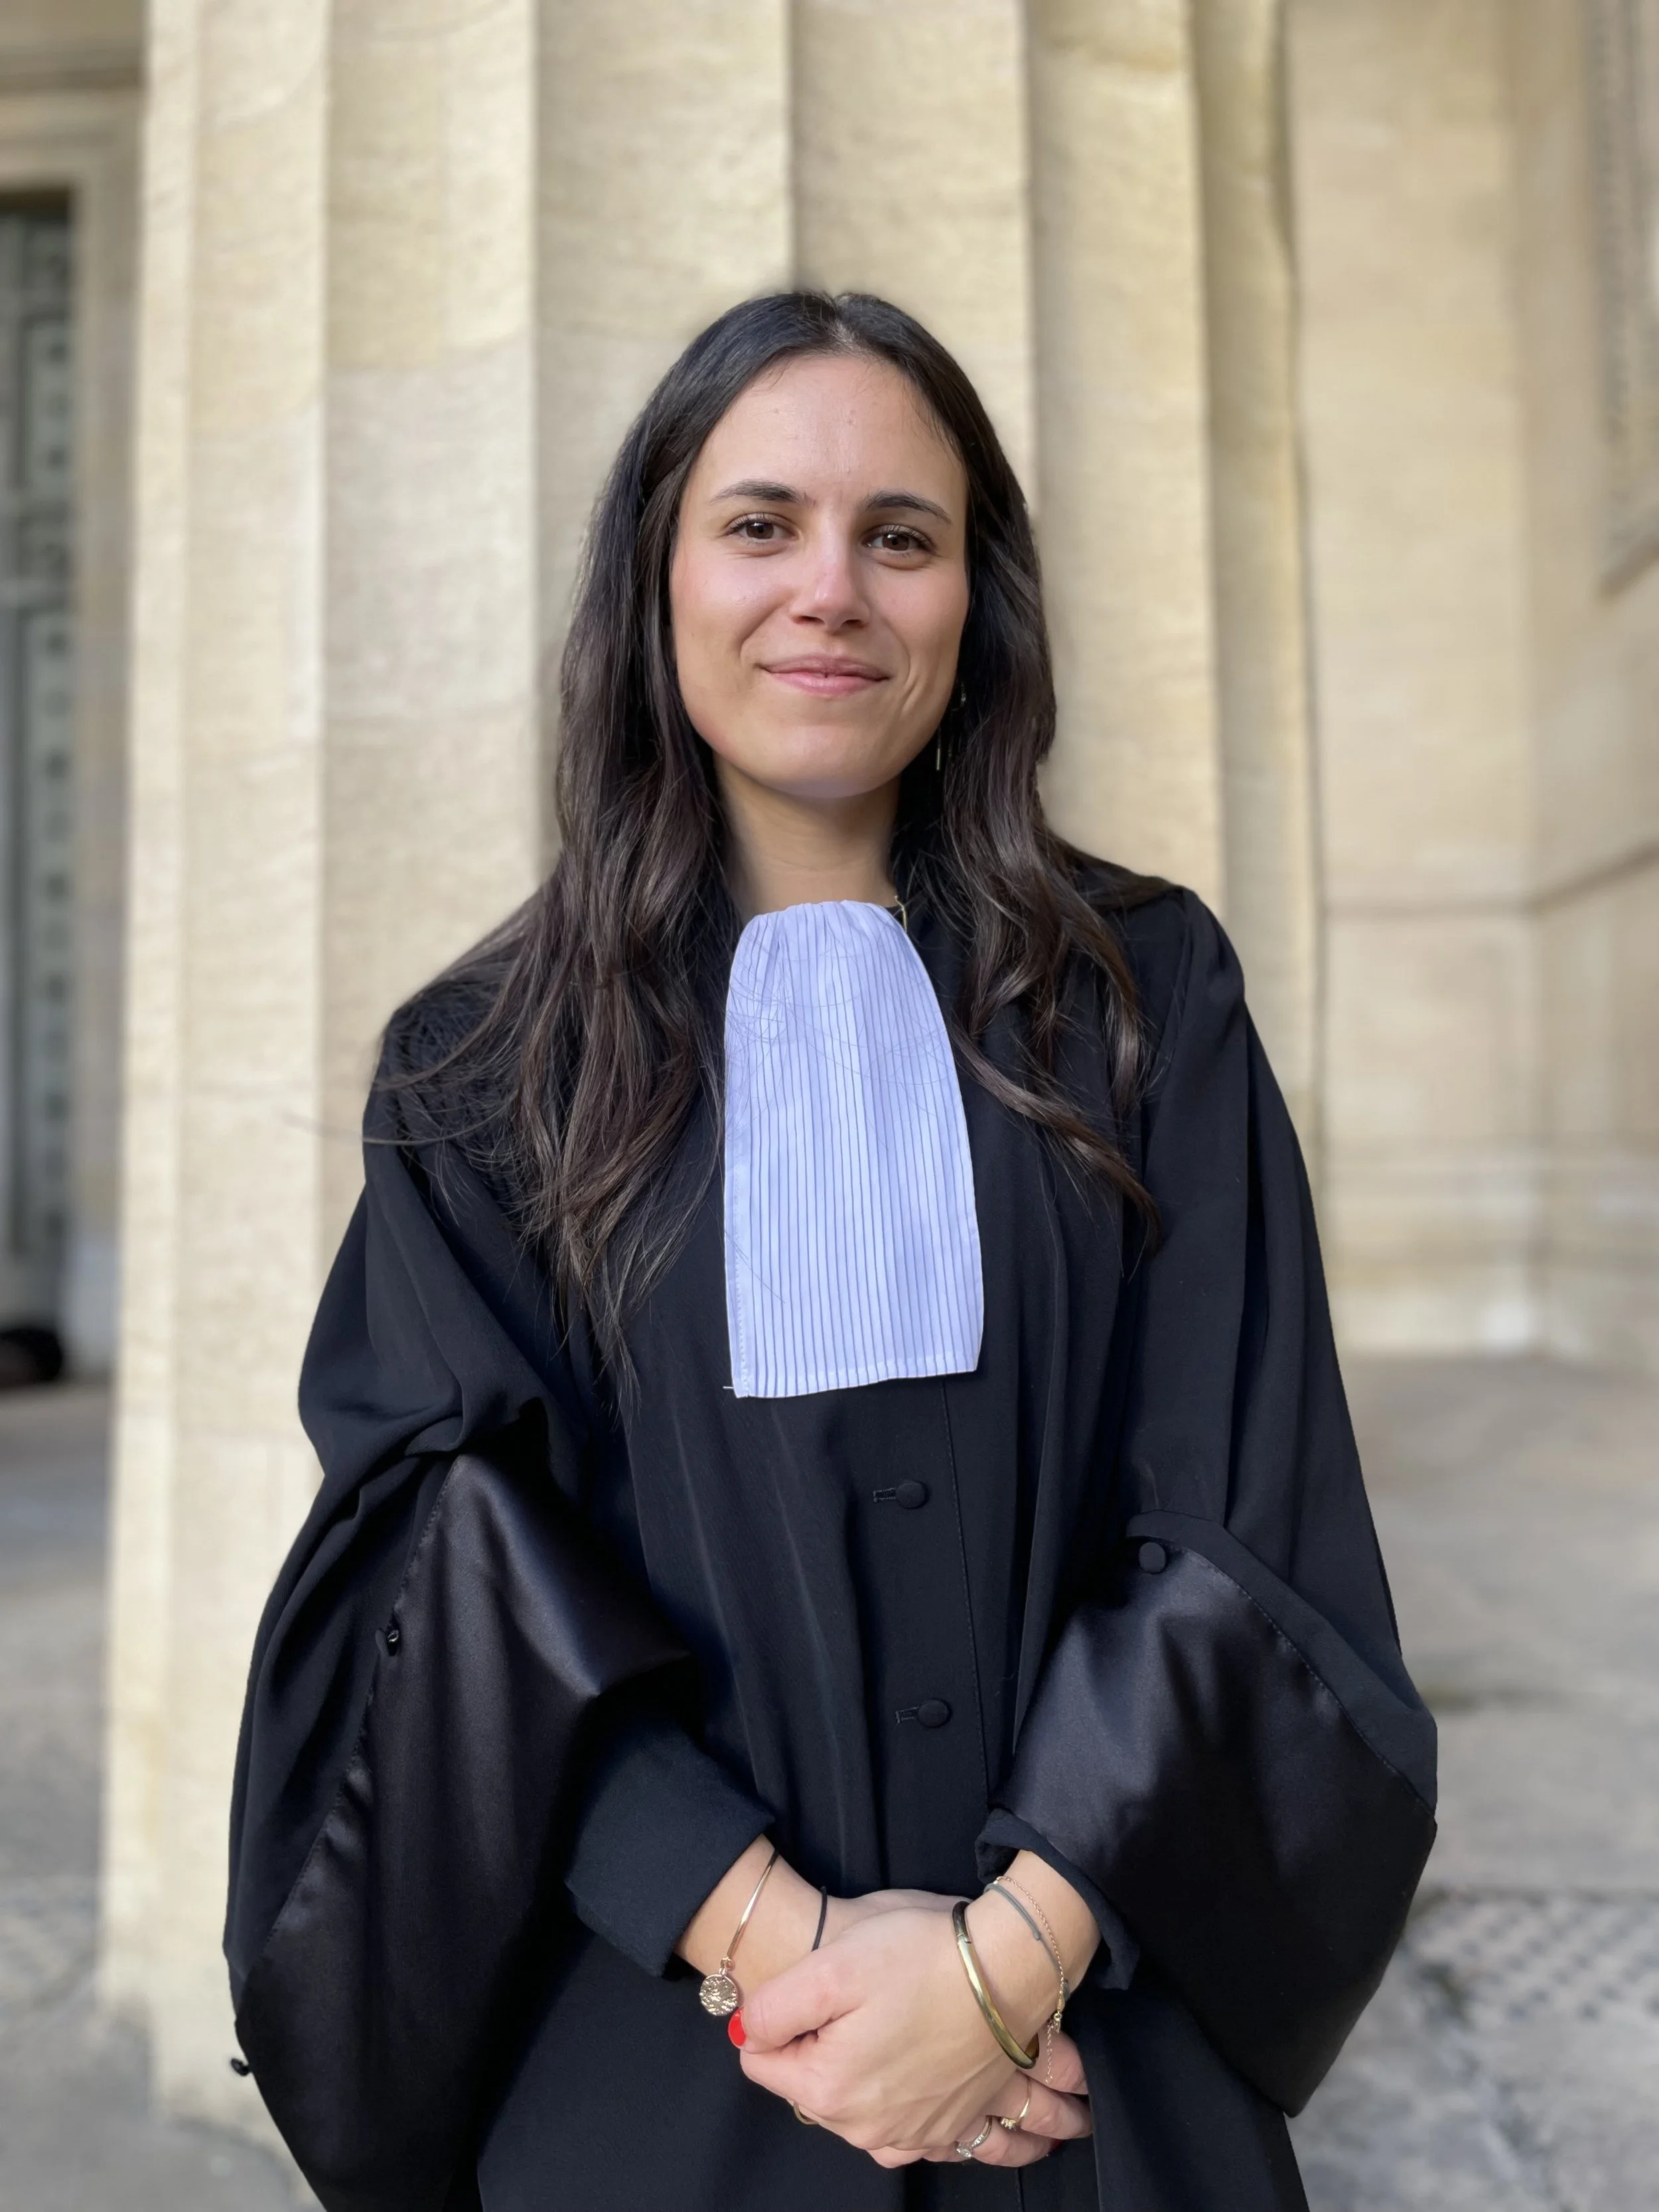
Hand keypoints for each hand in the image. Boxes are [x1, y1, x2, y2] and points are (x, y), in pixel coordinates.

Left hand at [736, 1904, 1090, 2167]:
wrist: (1010, 1968)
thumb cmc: (921, 1957)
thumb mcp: (829, 1964)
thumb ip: (773, 2007)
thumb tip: (749, 2033)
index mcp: (828, 2090)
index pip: (762, 2061)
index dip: (781, 2017)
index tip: (814, 1990)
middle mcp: (868, 2128)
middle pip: (811, 2087)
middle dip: (820, 2047)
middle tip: (856, 2000)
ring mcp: (915, 2134)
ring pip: (856, 2110)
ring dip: (861, 2078)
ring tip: (886, 2029)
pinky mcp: (952, 2127)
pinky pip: (911, 2135)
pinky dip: (905, 2112)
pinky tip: (912, 2080)